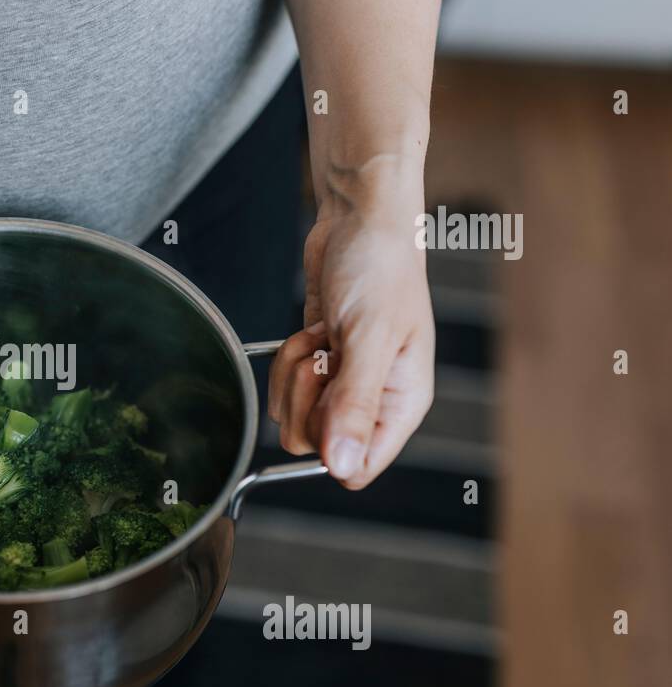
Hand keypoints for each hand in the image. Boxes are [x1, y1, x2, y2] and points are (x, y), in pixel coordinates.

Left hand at [269, 178, 434, 488]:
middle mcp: (373, 401)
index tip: (327, 400)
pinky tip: (314, 328)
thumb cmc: (380, 267)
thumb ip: (355, 404)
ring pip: (292, 414)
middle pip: (314, 442)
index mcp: (401, 403)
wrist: (358, 219)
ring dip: (295, 369)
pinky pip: (284, 386)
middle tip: (328, 352)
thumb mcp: (370, 337)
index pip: (359, 467)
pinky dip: (288, 355)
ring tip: (324, 333)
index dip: (330, 445)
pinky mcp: (317, 363)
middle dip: (307, 395)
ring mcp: (342, 383)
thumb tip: (343, 465)